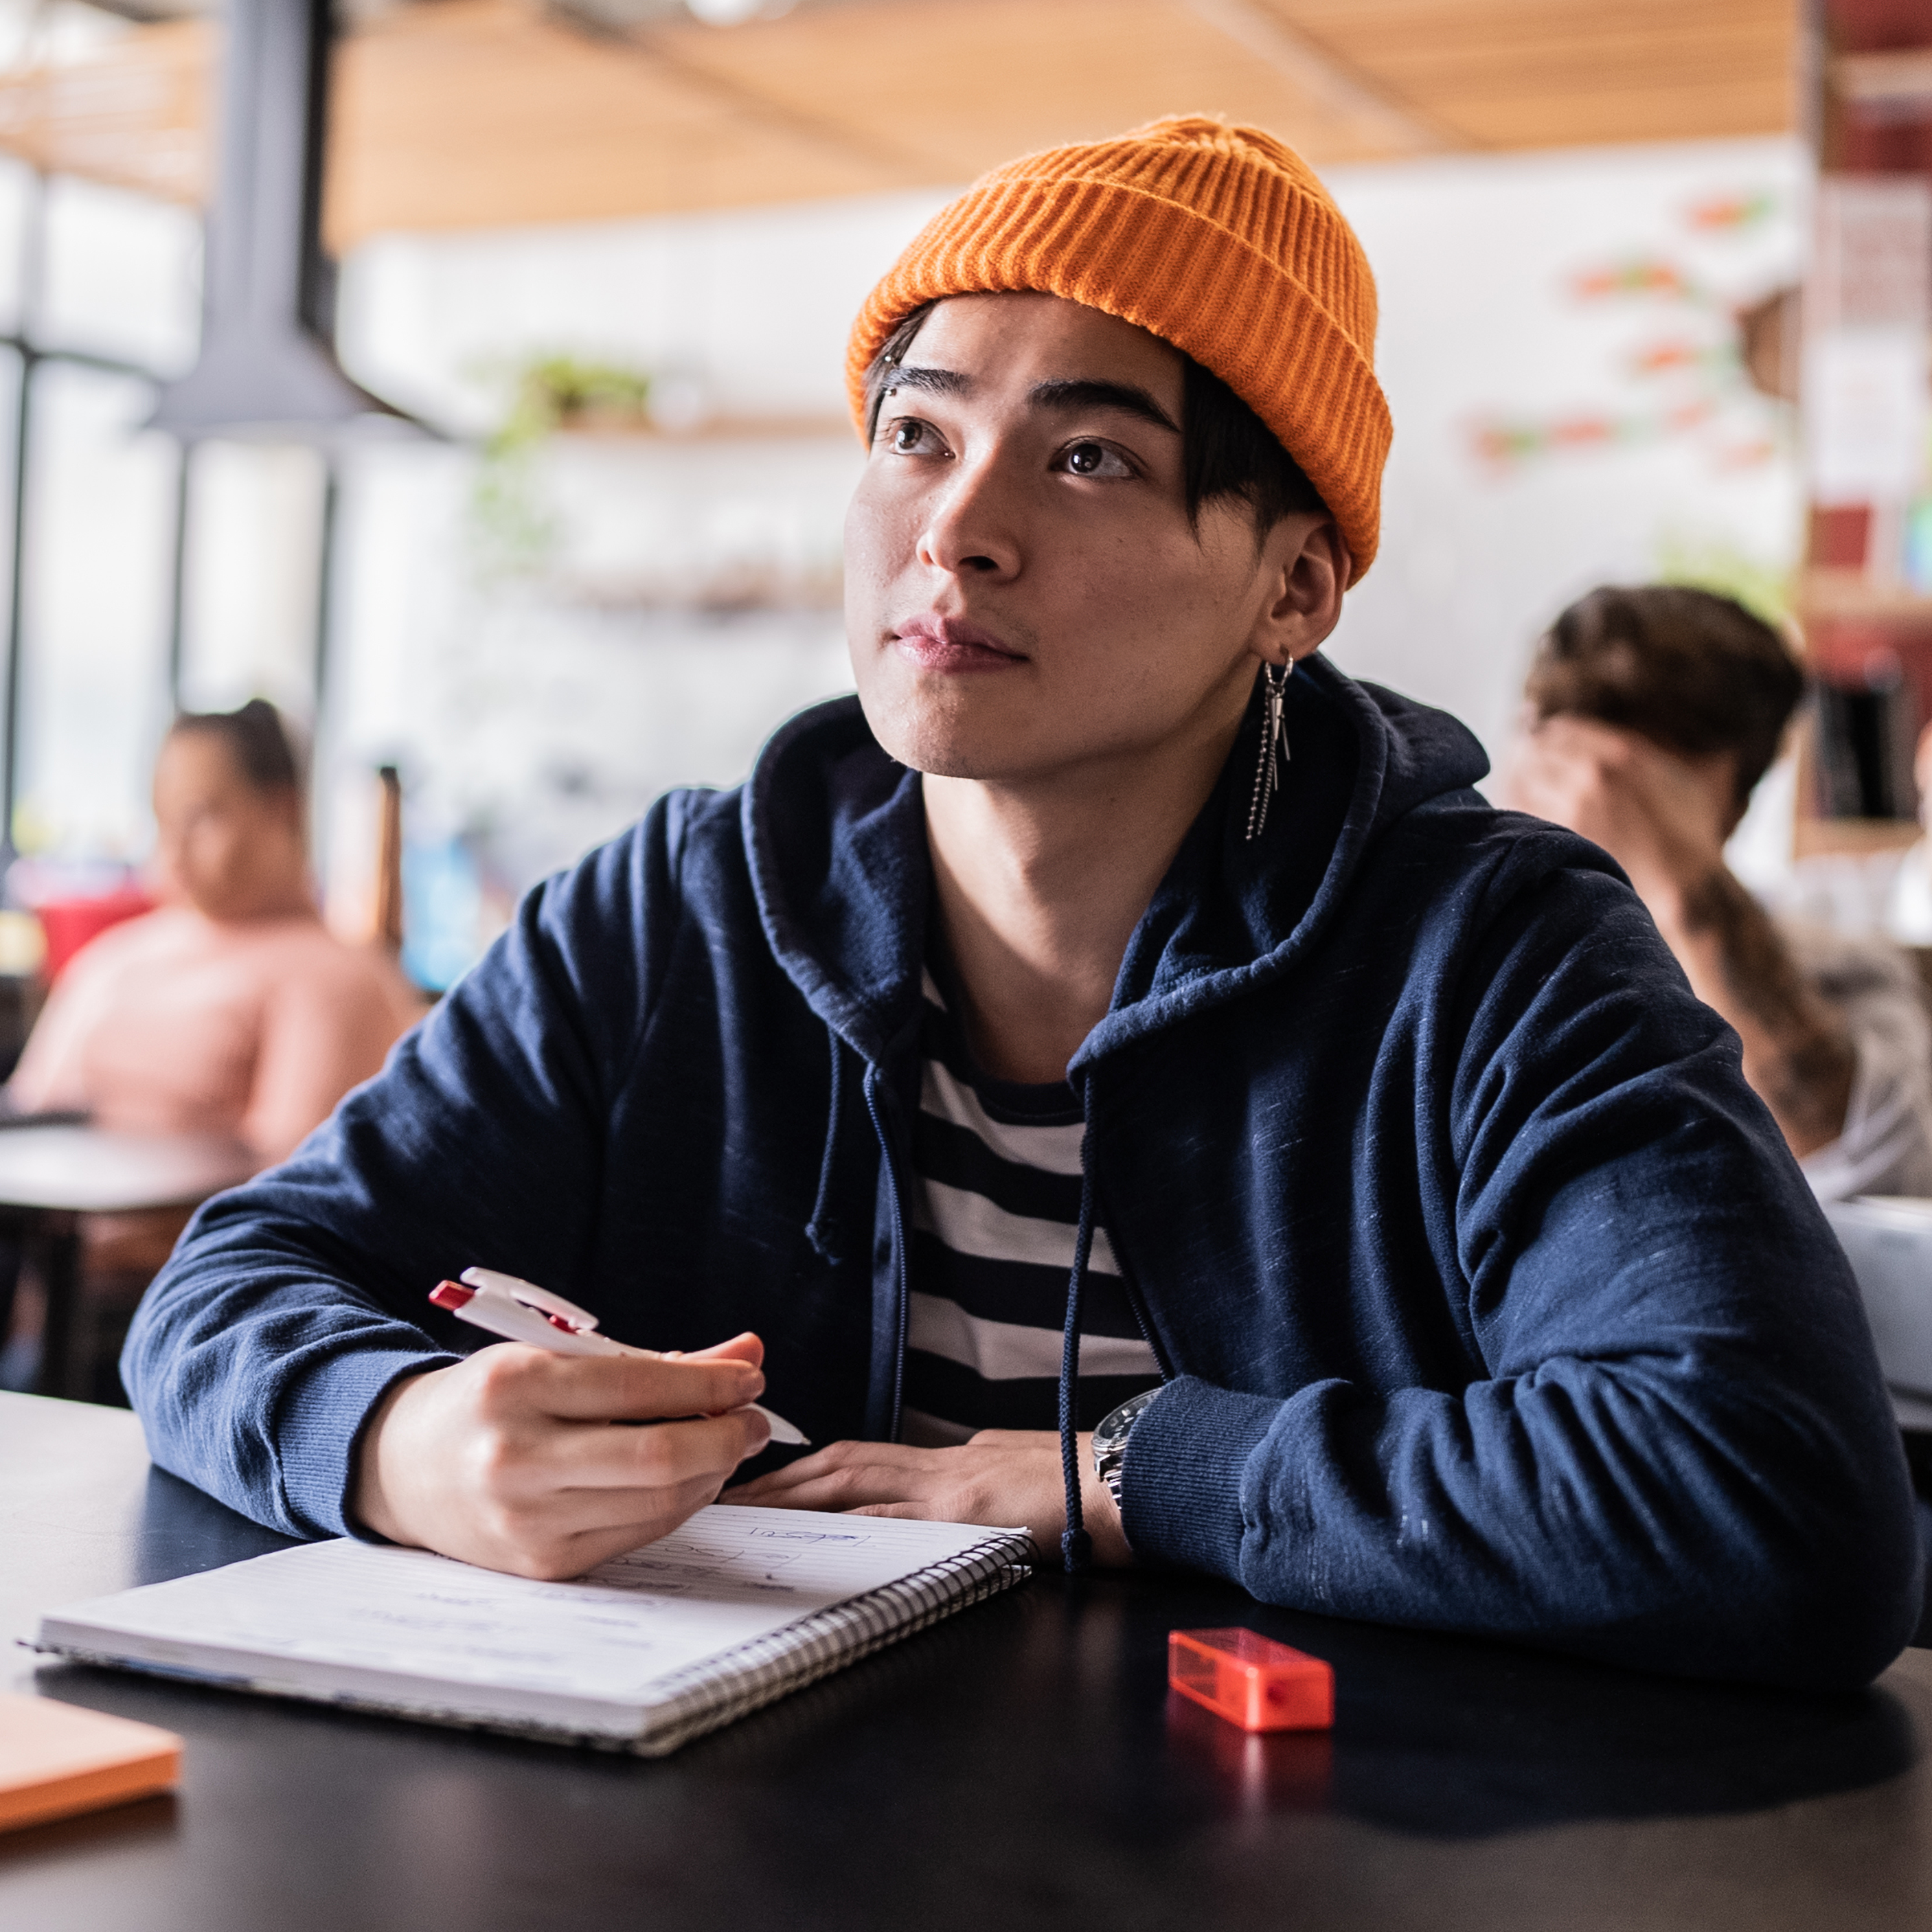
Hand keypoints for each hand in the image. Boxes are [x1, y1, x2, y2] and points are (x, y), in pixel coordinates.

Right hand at [352, 1332, 772, 1579]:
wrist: (402, 1465)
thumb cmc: (491, 1401)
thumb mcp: (557, 1358)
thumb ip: (656, 1361)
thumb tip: (747, 1350)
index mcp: (517, 1383)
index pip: (641, 1384)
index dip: (711, 1382)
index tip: (749, 1374)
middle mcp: (517, 1454)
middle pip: (658, 1455)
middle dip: (726, 1435)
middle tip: (754, 1418)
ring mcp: (526, 1518)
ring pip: (657, 1502)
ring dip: (712, 1472)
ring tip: (727, 1444)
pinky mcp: (541, 1564)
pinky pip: (637, 1534)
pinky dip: (678, 1505)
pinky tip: (689, 1479)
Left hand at [721, 1428, 1133, 1566]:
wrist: (1136, 1480)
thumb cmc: (1093, 1486)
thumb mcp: (1026, 1476)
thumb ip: (984, 1480)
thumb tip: (962, 1492)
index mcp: (960, 1458)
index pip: (870, 1459)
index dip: (816, 1468)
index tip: (771, 1481)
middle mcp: (947, 1462)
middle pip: (845, 1462)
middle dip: (785, 1476)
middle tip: (729, 1489)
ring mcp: (952, 1484)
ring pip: (853, 1480)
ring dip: (795, 1494)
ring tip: (745, 1509)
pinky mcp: (964, 1511)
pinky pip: (890, 1519)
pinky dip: (845, 1525)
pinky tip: (808, 1536)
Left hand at [1497, 714, 1730, 921]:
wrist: (1685, 881)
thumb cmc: (1689, 831)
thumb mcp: (1676, 777)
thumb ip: (1641, 755)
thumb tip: (1612, 744)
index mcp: (1622, 752)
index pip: (1562, 730)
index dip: (1548, 735)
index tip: (1542, 740)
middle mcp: (1593, 772)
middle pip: (1536, 751)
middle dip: (1528, 756)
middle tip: (1523, 762)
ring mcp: (1574, 803)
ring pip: (1524, 778)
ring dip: (1518, 779)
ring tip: (1519, 784)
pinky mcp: (1563, 833)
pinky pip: (1523, 809)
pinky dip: (1517, 805)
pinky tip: (1521, 811)